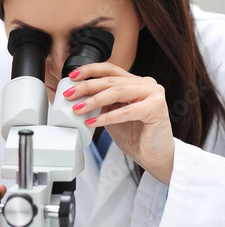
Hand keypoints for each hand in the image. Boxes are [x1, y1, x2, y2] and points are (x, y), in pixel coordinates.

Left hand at [64, 64, 174, 184]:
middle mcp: (146, 84)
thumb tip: (78, 97)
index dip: (90, 70)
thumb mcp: (112, 115)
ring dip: (94, 100)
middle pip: (111, 81)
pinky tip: (93, 122)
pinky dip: (107, 116)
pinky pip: (126, 111)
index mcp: (136, 82)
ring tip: (78, 108)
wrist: (154, 157)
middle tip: (69, 94)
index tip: (73, 76)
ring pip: (118, 92)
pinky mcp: (156, 108)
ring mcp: (153, 94)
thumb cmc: (136, 137)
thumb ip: (101, 104)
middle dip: (87, 87)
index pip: (111, 69)